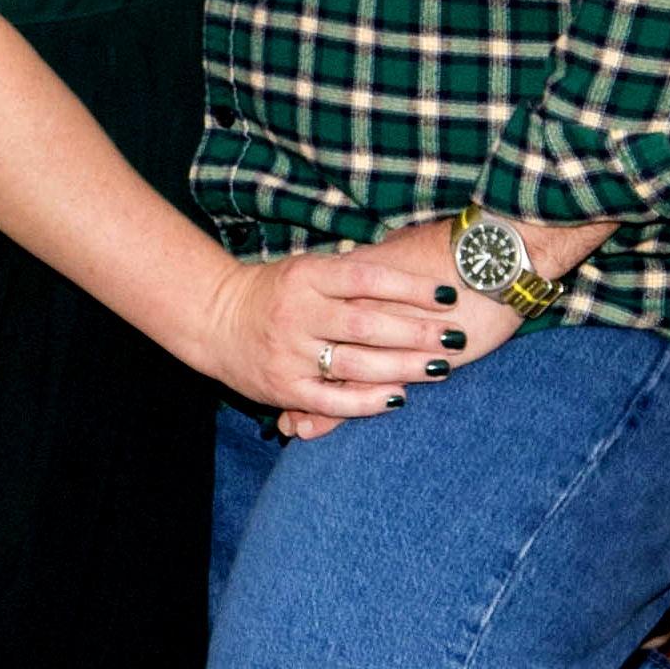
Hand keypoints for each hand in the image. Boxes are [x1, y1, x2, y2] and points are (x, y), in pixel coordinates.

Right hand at [210, 245, 472, 434]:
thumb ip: (348, 274)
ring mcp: (289, 352)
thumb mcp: (305, 269)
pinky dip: (367, 402)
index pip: (366, 279)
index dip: (410, 287)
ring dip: (403, 367)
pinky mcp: (283, 387)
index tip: (447, 296)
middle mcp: (298, 313)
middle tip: (456, 337)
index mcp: (307, 277)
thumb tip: (410, 267)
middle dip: (418, 332)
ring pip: (356, 364)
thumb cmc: (273, 291)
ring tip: (441, 368)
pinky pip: (332, 400)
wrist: (213, 319)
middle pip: (368, 324)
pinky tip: (400, 398)